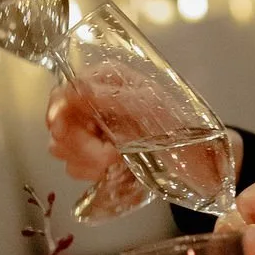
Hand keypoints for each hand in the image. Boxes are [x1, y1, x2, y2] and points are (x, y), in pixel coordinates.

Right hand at [47, 86, 245, 184]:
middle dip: (81, 146)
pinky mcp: (94, 155)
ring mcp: (91, 130)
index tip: (65, 131)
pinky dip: (93, 172)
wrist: (196, 156)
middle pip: (58, 126)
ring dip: (89, 161)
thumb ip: (112, 97)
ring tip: (118, 160)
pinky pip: (75, 167)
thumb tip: (76, 89)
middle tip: (111, 154)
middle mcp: (92, 103)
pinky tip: (115, 168)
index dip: (58, 114)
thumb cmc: (179, 123)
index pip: (62, 95)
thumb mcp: (149, 105)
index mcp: (103, 81)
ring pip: (62, 150)